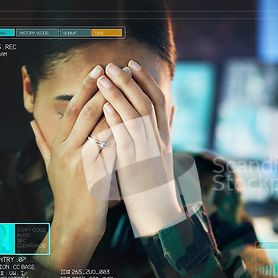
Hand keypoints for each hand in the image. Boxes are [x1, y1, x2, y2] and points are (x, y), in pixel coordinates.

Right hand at [30, 65, 115, 270]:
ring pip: (100, 124)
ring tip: (129, 86)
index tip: (96, 69)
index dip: (84, 87)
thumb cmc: (66, 194)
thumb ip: (43, 143)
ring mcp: (82, 162)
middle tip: (115, 69)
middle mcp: (68, 150)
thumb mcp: (50, 167)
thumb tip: (32, 123)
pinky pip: (113, 146)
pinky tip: (136, 116)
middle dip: (102, 87)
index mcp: (59, 146)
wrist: (74, 224)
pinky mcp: (97, 173)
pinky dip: (124, 130)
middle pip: (85, 111)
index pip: (72, 109)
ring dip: (116, 103)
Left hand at [97, 61, 184, 236]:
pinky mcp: (136, 165)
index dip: (145, 80)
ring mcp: (149, 152)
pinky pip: (127, 139)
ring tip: (103, 77)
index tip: (131, 64)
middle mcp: (159, 140)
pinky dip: (117, 121)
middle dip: (130, 81)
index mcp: (164, 136)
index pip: (158, 100)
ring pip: (137, 116)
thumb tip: (174, 105)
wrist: (160, 213)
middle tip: (113, 64)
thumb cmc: (158, 183)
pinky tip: (105, 107)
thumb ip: (168, 127)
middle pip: (147, 102)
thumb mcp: (166, 152)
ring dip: (119, 94)